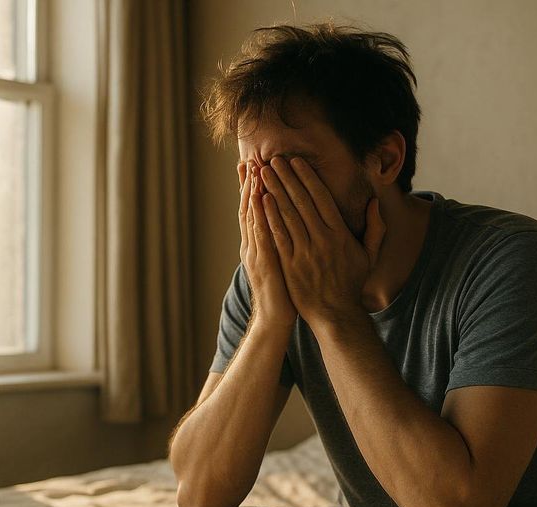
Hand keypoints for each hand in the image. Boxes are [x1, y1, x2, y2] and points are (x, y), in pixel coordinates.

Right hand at [237, 161, 297, 329]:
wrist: (276, 317)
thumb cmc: (284, 289)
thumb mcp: (281, 260)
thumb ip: (281, 240)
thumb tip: (289, 222)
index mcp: (258, 242)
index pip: (255, 209)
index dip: (253, 187)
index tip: (254, 165)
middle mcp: (252, 244)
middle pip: (249, 208)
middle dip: (248, 184)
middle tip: (248, 159)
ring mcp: (255, 253)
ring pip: (252, 217)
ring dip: (252, 193)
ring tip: (254, 171)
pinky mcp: (264, 262)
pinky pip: (261, 235)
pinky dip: (259, 216)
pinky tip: (261, 200)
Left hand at [258, 156, 386, 329]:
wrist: (336, 314)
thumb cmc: (351, 284)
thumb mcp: (369, 255)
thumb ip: (374, 228)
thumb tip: (374, 203)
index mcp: (340, 234)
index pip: (321, 198)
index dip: (307, 177)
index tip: (296, 161)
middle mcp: (322, 240)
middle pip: (301, 202)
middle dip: (286, 178)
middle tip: (273, 159)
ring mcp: (305, 252)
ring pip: (287, 215)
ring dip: (274, 191)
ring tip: (263, 173)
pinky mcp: (290, 265)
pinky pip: (278, 236)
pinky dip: (269, 217)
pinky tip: (261, 201)